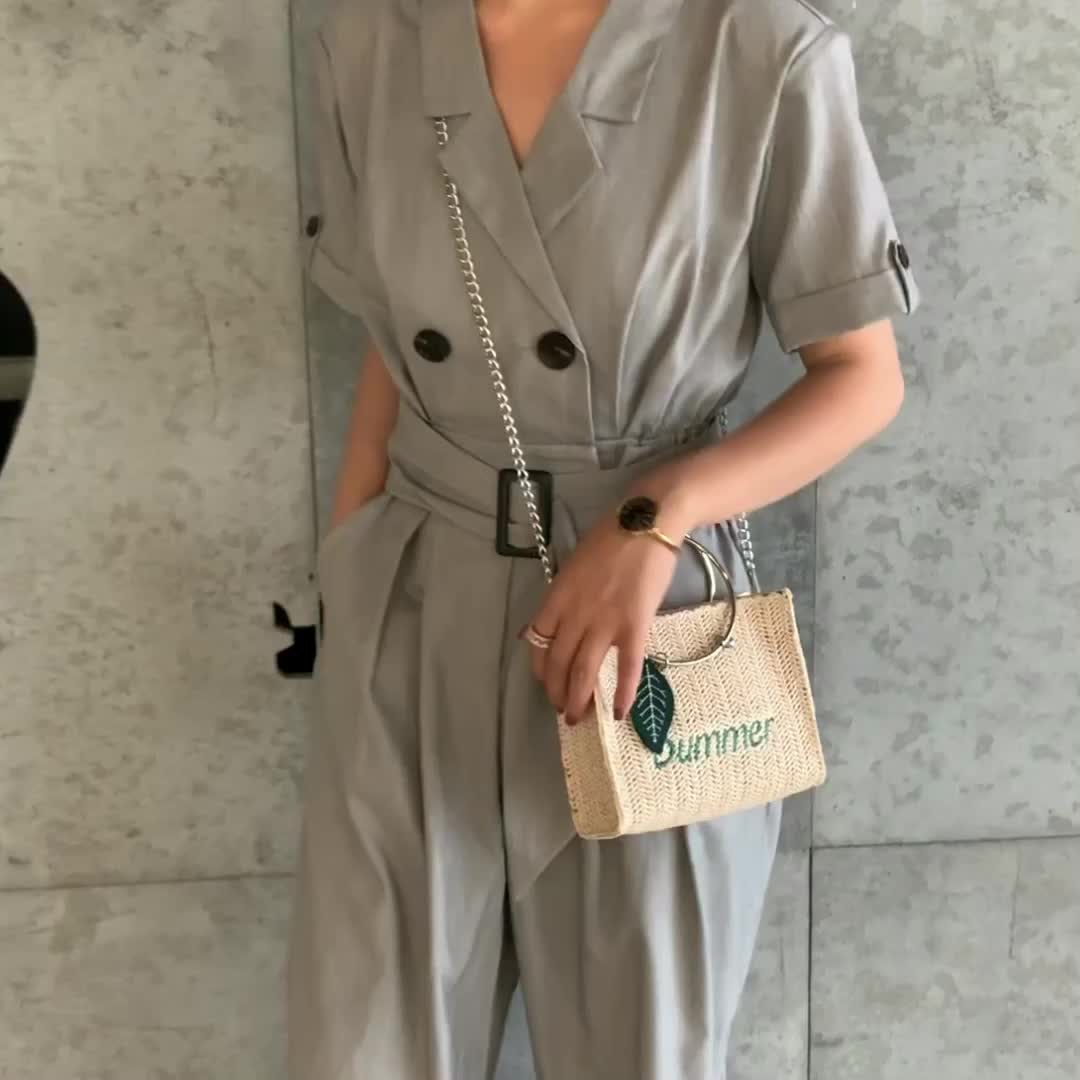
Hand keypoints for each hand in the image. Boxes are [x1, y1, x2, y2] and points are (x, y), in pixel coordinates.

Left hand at [522, 515, 679, 725]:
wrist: (646, 522)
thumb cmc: (610, 539)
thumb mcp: (572, 566)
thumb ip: (560, 597)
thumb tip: (541, 626)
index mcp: (557, 597)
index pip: (538, 643)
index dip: (540, 670)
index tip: (546, 683)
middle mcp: (574, 613)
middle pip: (558, 663)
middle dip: (557, 692)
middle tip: (563, 711)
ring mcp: (604, 621)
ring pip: (584, 671)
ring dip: (578, 700)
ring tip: (579, 718)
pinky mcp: (635, 625)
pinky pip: (627, 667)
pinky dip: (622, 693)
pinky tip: (620, 714)